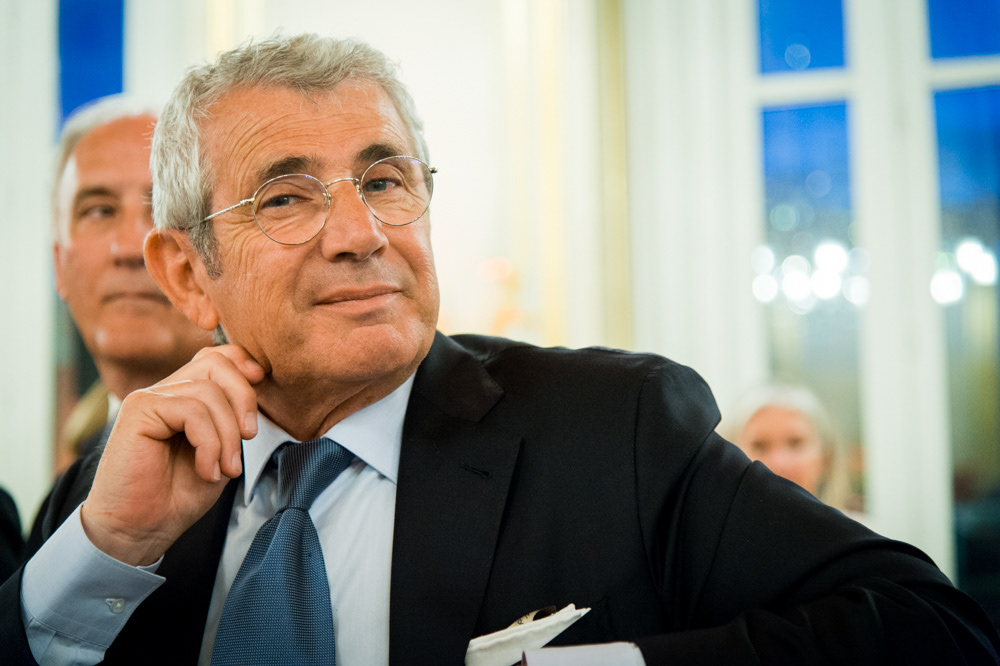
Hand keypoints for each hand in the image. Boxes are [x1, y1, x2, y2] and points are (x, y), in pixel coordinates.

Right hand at [80, 345, 264, 565]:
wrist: (140, 529)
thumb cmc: (178, 494)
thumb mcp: (221, 450)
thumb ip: (233, 416)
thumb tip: (256, 375)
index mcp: (185, 396)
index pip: (217, 357)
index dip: (243, 366)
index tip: (260, 389)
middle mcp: (166, 391)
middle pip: (215, 363)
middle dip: (244, 398)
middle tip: (249, 437)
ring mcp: (150, 398)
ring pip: (208, 392)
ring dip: (227, 435)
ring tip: (225, 469)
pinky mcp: (138, 411)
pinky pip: (190, 410)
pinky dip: (209, 443)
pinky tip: (206, 470)